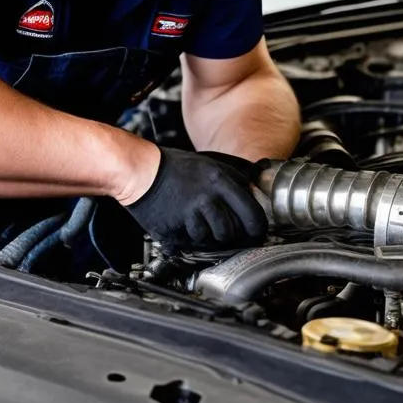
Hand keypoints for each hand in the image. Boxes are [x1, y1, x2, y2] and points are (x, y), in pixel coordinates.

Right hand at [122, 147, 267, 249]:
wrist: (143, 172)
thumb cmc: (176, 167)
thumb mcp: (211, 162)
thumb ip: (237, 174)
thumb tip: (260, 185)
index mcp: (221, 179)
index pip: (253, 214)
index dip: (258, 227)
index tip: (256, 231)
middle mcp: (209, 196)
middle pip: (236, 231)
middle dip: (233, 233)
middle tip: (228, 230)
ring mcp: (193, 211)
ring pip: (216, 238)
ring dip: (211, 235)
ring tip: (202, 222)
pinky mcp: (178, 225)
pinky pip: (195, 240)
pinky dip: (193, 236)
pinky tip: (186, 223)